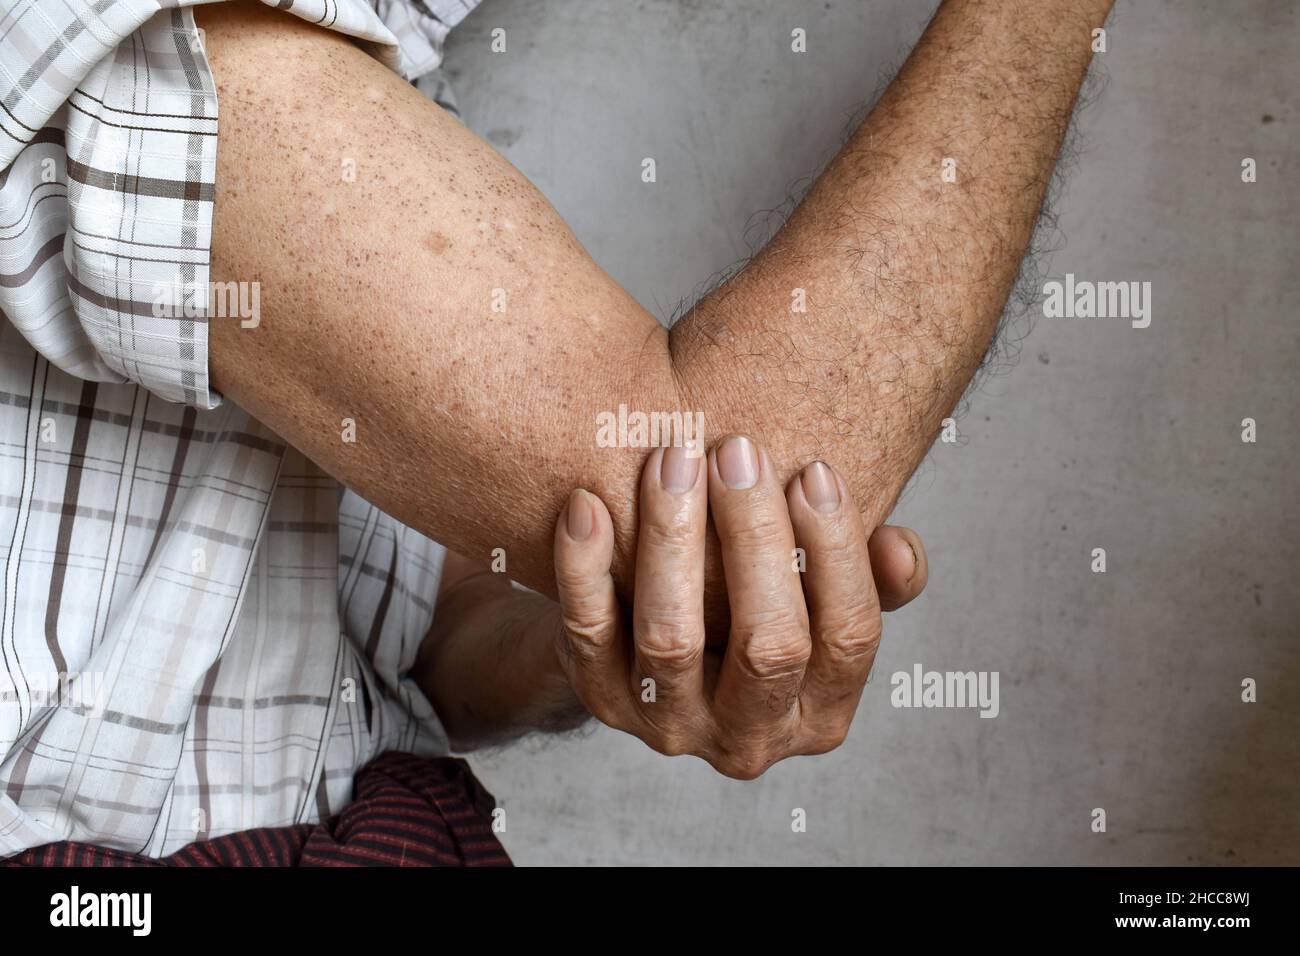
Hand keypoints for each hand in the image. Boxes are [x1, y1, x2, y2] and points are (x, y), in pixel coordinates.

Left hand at [552, 435, 926, 778]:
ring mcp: (670, 726)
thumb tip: (900, 550)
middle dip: (756, 537)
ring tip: (673, 456)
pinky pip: (588, 634)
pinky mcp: (601, 701)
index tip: (814, 468)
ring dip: (673, 538)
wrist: (645, 643)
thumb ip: (867, 574)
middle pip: (770, 646)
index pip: (848, 638)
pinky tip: (587, 503)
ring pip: (673, 641)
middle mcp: (750, 737)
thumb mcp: (816, 595)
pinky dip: (585, 567)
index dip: (837, 551)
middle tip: (737, 448)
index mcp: (820, 713)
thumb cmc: (754, 600)